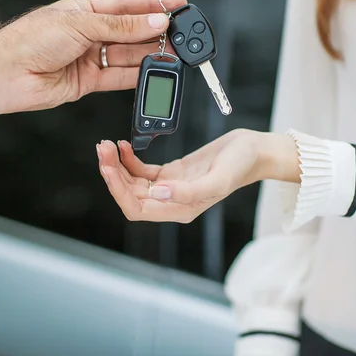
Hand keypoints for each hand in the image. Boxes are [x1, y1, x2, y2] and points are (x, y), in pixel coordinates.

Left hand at [0, 0, 186, 115]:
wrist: (6, 74)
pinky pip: (119, 78)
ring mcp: (90, 58)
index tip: (177, 5)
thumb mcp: (80, 24)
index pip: (127, 6)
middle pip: (131, 32)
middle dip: (156, 33)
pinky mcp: (88, 81)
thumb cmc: (30, 40)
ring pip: (128, 55)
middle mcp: (89, 34)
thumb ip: (120, 26)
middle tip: (180, 35)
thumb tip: (152, 20)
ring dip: (150, 55)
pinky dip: (138, 76)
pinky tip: (154, 71)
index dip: (153, 5)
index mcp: (85, 10)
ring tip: (173, 54)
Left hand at [96, 130, 299, 222]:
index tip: (109, 169)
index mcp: (180, 209)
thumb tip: (157, 194)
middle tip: (102, 150)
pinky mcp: (171, 173)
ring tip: (107, 145)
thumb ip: (188, 191)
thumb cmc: (240, 165)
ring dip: (117, 165)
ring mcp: (170, 187)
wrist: (253, 150)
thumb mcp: (218, 179)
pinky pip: (142, 170)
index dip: (119, 191)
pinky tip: (123, 146)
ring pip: (133, 182)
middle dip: (113, 174)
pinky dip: (129, 159)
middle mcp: (171, 201)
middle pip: (130, 195)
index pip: (138, 209)